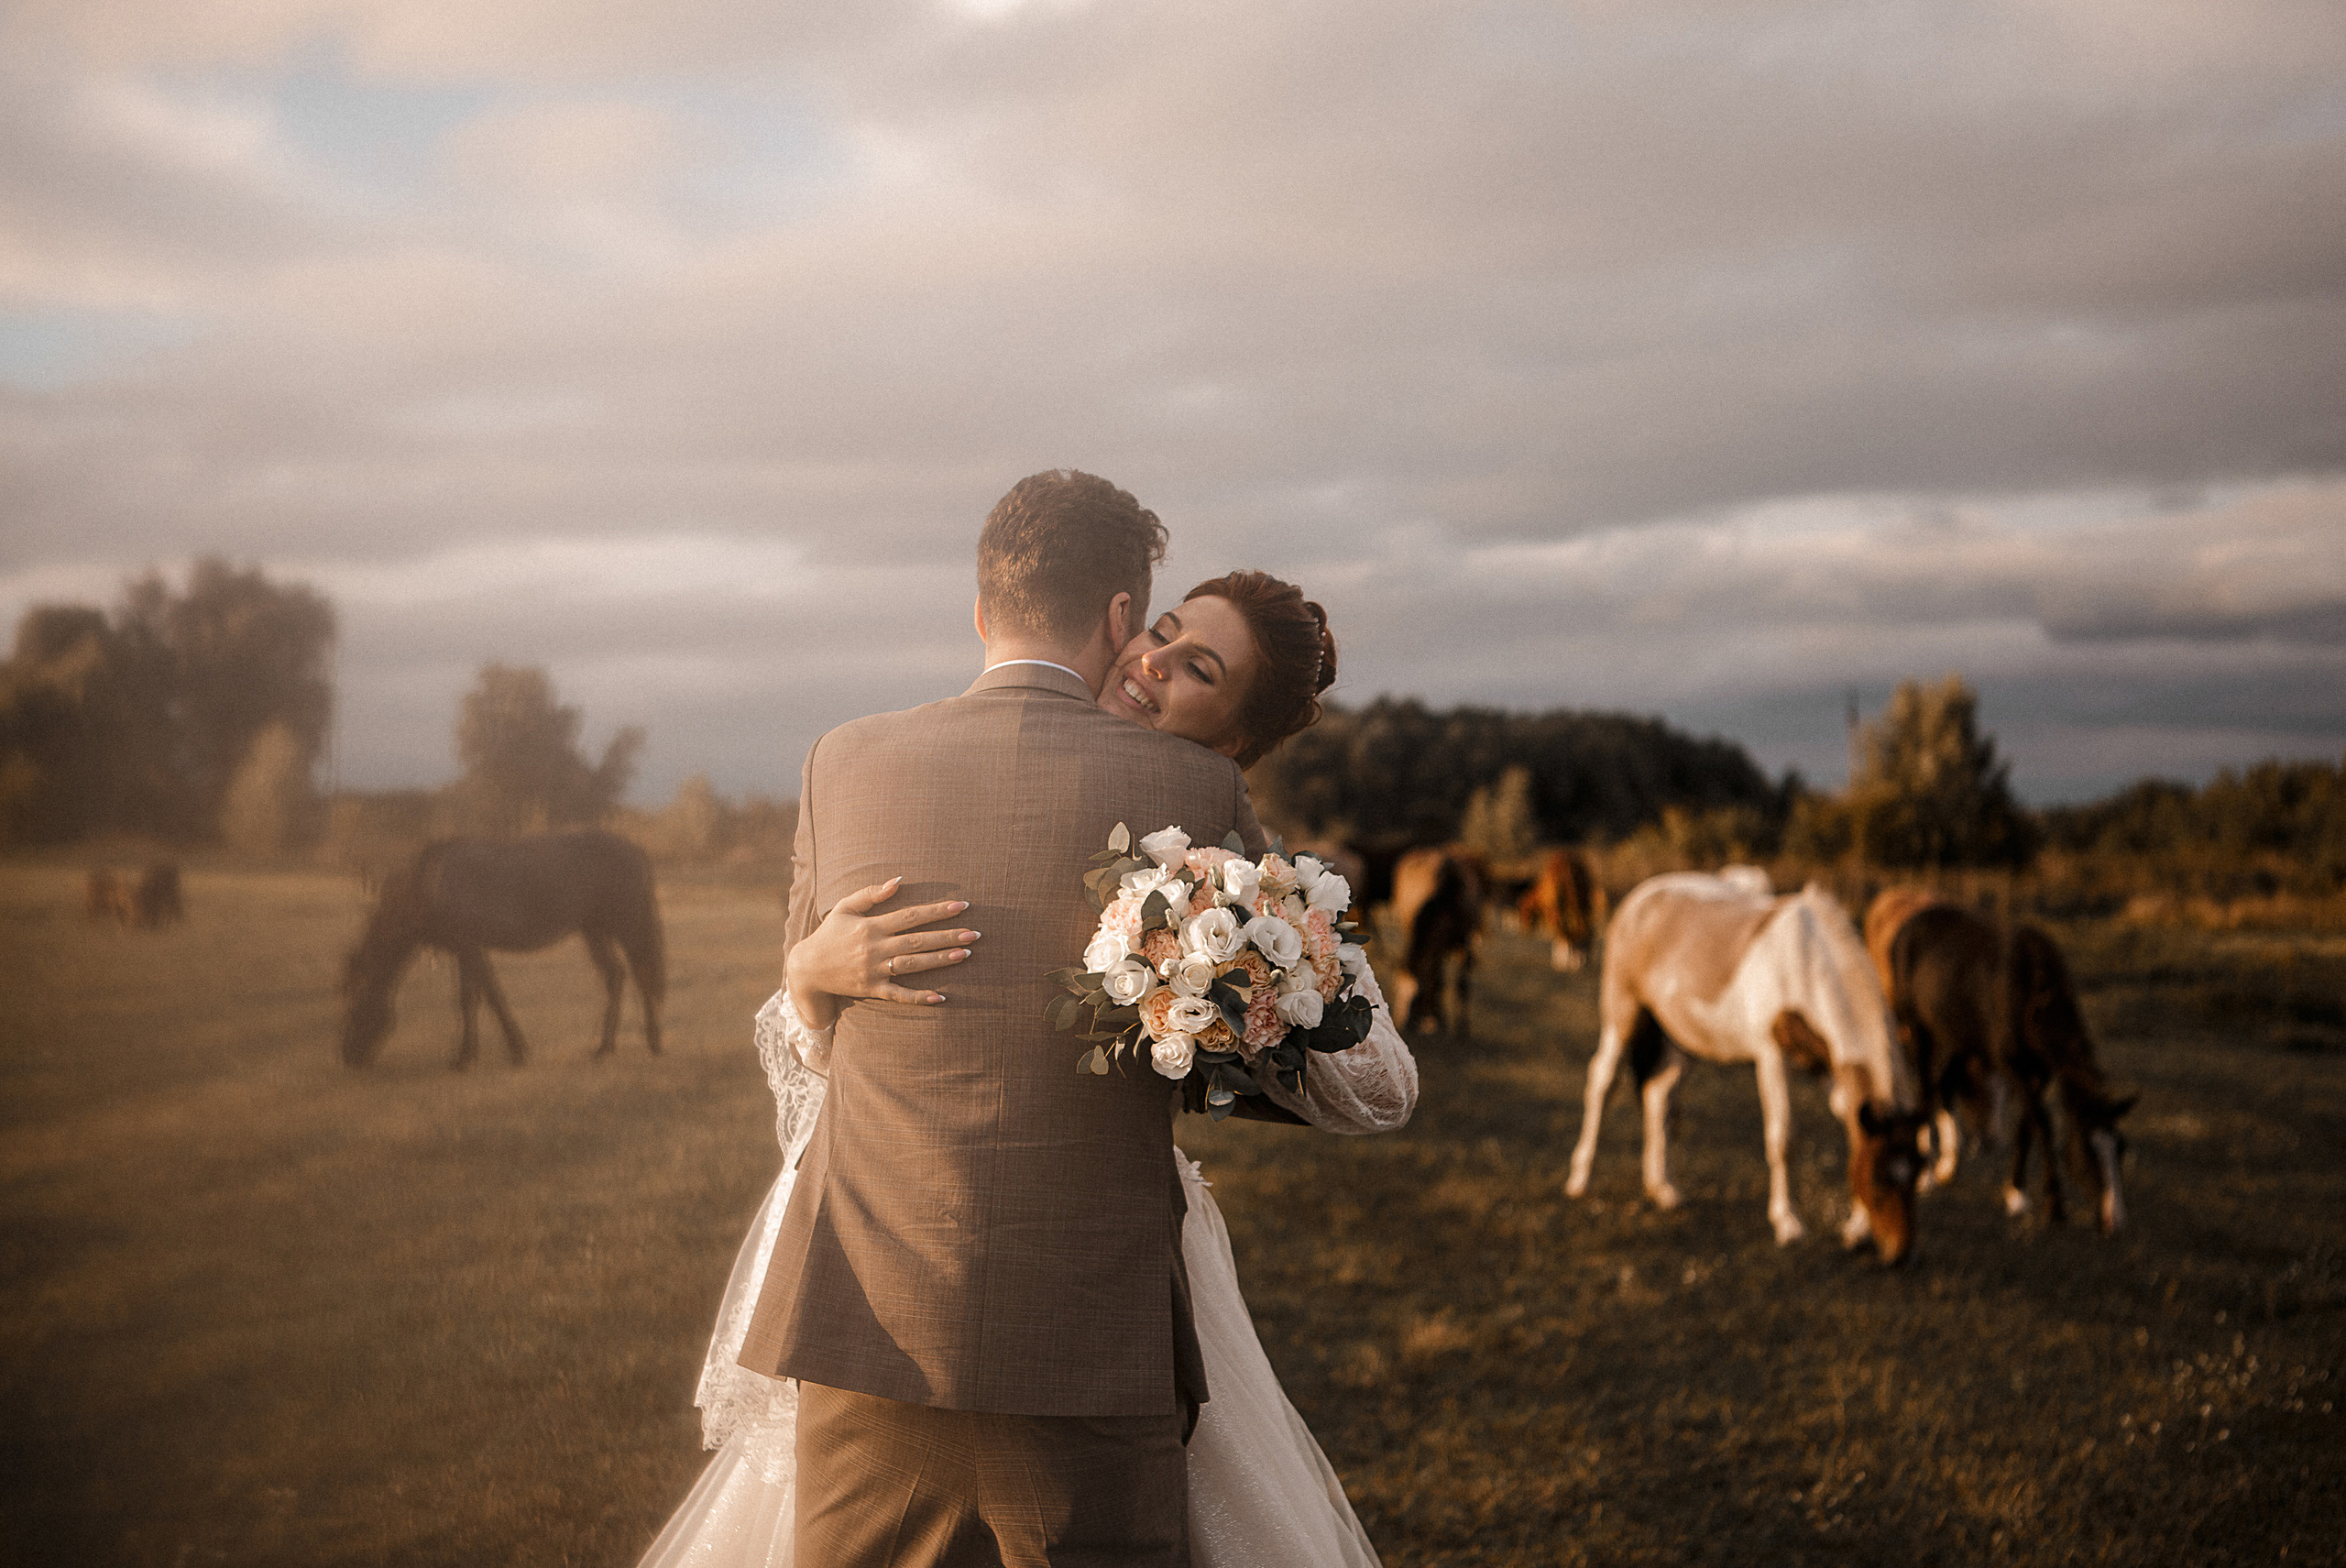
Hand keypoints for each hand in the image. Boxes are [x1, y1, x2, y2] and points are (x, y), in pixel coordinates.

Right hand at [786, 877, 979, 1026]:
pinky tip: (941, 997)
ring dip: (940, 960)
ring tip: (965, 954)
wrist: (807, 969)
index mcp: (871, 926)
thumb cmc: (829, 934)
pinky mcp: (872, 989)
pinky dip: (919, 997)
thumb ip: (871, 893)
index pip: (911, 915)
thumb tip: (898, 880)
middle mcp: (875, 948)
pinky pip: (899, 995)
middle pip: (917, 940)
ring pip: (912, 965)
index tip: (962, 906)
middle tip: (975, 934)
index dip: (937, 910)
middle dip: (947, 936)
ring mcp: (874, 970)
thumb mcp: (844, 908)